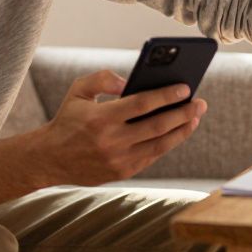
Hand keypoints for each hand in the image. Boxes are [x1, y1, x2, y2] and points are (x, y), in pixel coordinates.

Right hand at [33, 70, 206, 185]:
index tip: (186, 88)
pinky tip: (179, 131)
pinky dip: (168, 143)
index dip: (166, 95)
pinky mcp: (123, 172)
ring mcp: (119, 160)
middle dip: (183, 113)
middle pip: (158, 126)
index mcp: (101, 118)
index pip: (142, 104)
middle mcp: (112, 141)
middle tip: (200, 103)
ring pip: (160, 145)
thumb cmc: (68, 119)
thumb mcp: (78, 91)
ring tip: (196, 117)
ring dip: (182, 130)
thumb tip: (129, 82)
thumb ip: (103, 78)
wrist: (50, 158)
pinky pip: (152, 156)